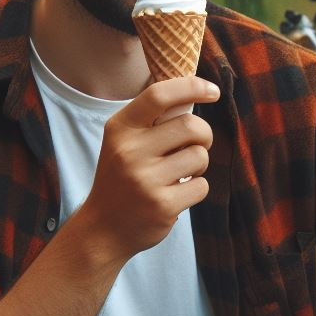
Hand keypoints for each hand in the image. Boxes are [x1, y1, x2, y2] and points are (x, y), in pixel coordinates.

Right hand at [79, 76, 219, 261]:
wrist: (103, 228)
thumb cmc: (122, 177)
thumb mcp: (124, 142)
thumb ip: (153, 121)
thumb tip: (197, 94)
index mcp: (120, 129)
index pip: (159, 95)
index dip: (191, 87)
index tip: (212, 90)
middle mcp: (130, 151)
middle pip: (191, 126)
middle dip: (204, 134)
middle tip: (196, 145)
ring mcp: (145, 180)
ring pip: (199, 156)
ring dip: (198, 164)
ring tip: (180, 173)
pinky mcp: (162, 205)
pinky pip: (201, 185)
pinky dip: (196, 188)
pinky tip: (177, 193)